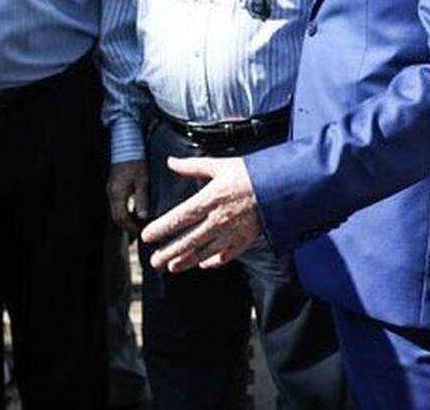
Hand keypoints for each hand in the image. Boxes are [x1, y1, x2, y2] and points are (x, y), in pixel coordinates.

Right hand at [107, 160, 148, 235]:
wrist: (126, 144)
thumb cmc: (136, 161)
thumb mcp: (142, 180)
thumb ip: (142, 199)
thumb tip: (142, 217)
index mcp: (117, 193)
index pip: (121, 217)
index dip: (130, 227)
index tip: (139, 233)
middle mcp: (111, 193)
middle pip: (116, 216)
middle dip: (126, 226)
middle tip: (138, 231)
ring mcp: (110, 189)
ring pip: (115, 210)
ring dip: (125, 218)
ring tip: (137, 223)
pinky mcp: (113, 185)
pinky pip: (116, 203)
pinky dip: (124, 210)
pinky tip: (133, 210)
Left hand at [140, 157, 261, 272]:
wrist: (283, 188)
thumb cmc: (251, 174)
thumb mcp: (220, 165)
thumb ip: (193, 166)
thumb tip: (171, 162)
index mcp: (209, 200)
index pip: (179, 217)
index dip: (161, 228)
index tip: (146, 236)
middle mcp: (218, 220)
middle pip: (188, 241)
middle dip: (169, 253)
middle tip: (154, 262)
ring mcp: (232, 233)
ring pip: (204, 252)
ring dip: (187, 261)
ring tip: (172, 268)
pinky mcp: (245, 239)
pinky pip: (226, 255)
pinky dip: (213, 261)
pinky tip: (203, 264)